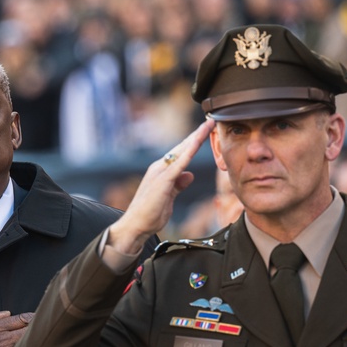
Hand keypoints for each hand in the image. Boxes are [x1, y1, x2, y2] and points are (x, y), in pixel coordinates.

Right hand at [109, 119, 214, 254]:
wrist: (135, 225)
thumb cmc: (150, 215)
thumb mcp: (169, 198)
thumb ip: (178, 185)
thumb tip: (190, 175)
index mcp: (160, 172)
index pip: (180, 154)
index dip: (193, 143)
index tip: (205, 132)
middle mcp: (159, 168)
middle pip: (181, 148)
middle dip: (197, 134)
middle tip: (211, 121)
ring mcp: (160, 172)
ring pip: (182, 151)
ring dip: (196, 137)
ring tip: (208, 126)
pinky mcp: (163, 180)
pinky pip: (179, 162)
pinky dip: (189, 151)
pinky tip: (198, 142)